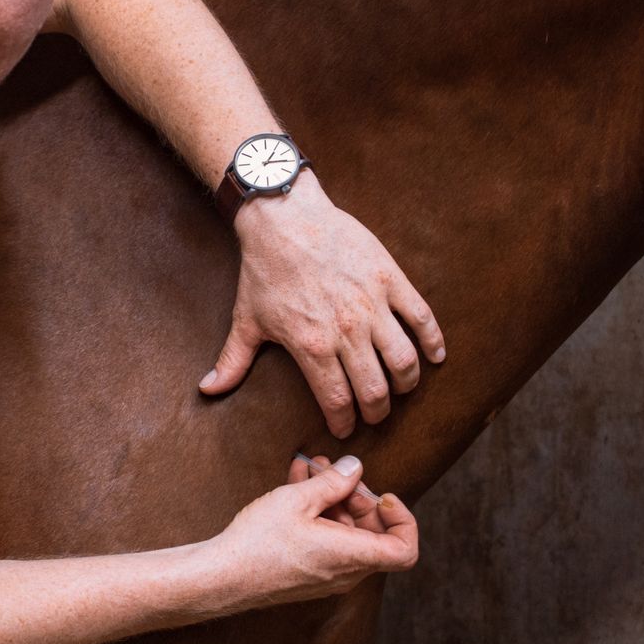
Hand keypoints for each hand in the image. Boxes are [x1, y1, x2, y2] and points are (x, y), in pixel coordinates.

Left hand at [199, 171, 445, 437]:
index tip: (346, 428)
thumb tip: (208, 390)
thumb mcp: (246, 318)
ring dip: (406, 383)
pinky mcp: (390, 278)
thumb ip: (233, 360)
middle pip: (376, 390)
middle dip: (378, 411)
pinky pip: (422, 317)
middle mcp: (346, 330)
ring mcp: (372, 304)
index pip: (338, 401)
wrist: (285, 216)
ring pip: (403, 360)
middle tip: (375, 414)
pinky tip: (435, 357)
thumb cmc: (264, 270)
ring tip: (401, 388)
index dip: (344, 422)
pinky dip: (434, 341)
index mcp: (311, 346)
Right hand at [206, 455, 418, 612]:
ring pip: (348, 533)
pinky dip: (319, 513)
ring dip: (334, 499)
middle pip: (375, 534)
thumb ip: (333, 482)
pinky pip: (328, 540)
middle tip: (336, 473)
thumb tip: (355, 467)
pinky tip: (297, 482)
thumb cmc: (258, 542)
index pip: (404, 549)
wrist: (222, 577)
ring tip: (311, 468)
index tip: (382, 496)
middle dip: (359, 497)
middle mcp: (346, 572)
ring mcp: (327, 574)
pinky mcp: (309, 572)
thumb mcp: (297, 500)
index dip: (402, 520)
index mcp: (352, 556)